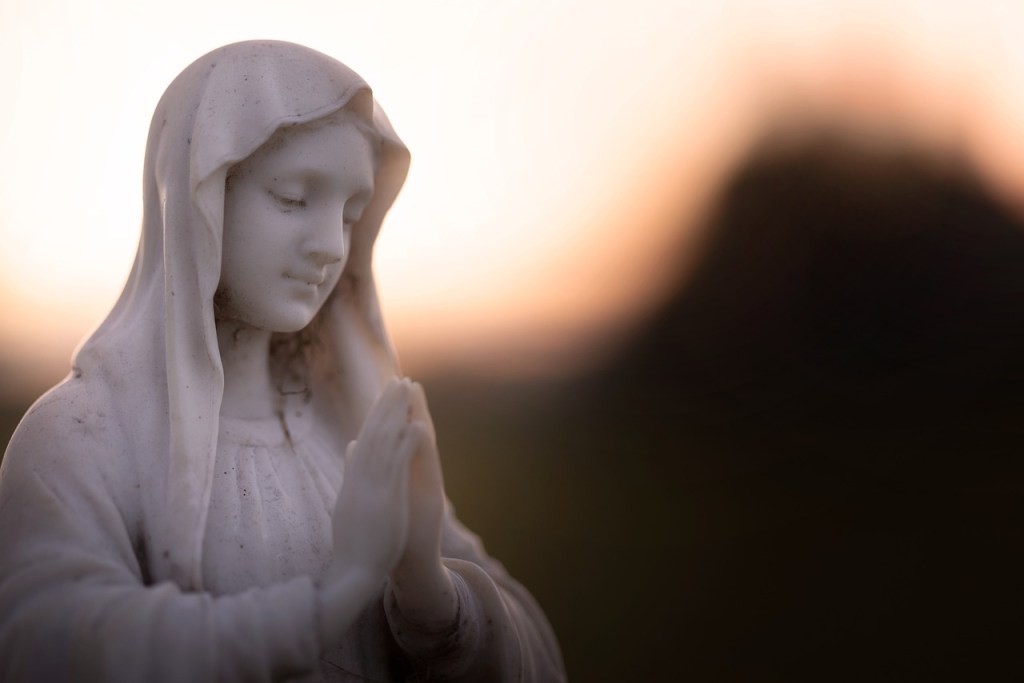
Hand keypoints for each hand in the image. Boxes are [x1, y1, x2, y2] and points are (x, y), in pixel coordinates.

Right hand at [318, 378, 427, 647]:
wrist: (353, 571)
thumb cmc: (353, 541)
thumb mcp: (348, 501)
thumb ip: (351, 472)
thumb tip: (351, 446)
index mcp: (354, 479)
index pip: (365, 439)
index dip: (375, 415)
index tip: (386, 394)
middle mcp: (360, 477)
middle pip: (373, 433)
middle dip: (386, 406)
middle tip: (397, 380)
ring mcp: (372, 486)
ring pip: (383, 442)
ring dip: (395, 414)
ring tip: (406, 390)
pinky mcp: (385, 498)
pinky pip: (397, 466)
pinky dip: (406, 444)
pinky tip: (418, 425)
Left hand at [394, 381, 445, 575]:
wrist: (412, 565)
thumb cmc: (393, 534)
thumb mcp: (383, 501)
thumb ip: (376, 476)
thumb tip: (360, 456)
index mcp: (403, 476)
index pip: (397, 440)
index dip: (393, 416)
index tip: (387, 391)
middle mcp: (418, 478)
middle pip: (413, 437)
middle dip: (409, 409)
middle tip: (405, 381)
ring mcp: (427, 487)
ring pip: (424, 447)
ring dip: (421, 419)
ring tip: (417, 394)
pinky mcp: (432, 499)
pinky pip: (428, 470)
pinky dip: (424, 449)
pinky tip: (420, 429)